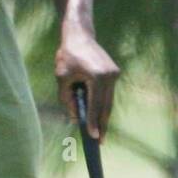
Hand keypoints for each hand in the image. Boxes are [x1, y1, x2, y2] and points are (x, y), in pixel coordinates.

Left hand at [55, 26, 119, 140]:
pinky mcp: (114, 72)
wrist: (79, 35)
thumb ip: (67, 100)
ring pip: (109, 101)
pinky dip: (103, 105)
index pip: (95, 105)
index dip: (94, 122)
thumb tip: (76, 118)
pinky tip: (99, 117)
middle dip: (102, 124)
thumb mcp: (62, 79)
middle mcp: (110, 75)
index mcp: (97, 76)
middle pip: (106, 106)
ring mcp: (114, 74)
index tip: (93, 138)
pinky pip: (108, 93)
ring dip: (103, 116)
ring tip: (99, 133)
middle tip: (99, 142)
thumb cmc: (67, 55)